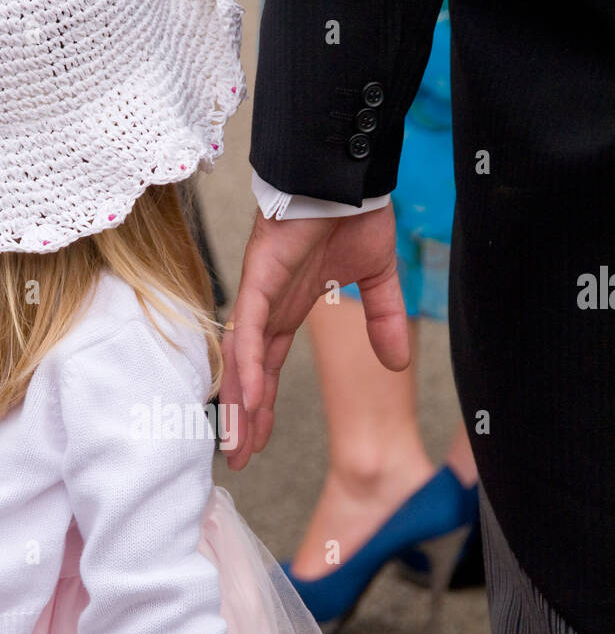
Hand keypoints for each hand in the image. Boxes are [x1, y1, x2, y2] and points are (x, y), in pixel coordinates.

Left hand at [219, 203, 408, 469]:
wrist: (344, 174)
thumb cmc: (351, 212)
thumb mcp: (376, 277)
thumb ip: (382, 318)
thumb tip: (398, 361)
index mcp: (288, 311)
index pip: (267, 370)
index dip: (261, 407)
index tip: (257, 443)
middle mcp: (267, 310)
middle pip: (249, 377)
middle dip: (243, 419)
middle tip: (238, 460)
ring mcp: (259, 296)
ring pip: (242, 361)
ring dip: (239, 403)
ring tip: (234, 443)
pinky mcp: (258, 280)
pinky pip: (248, 329)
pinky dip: (246, 362)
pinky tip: (246, 395)